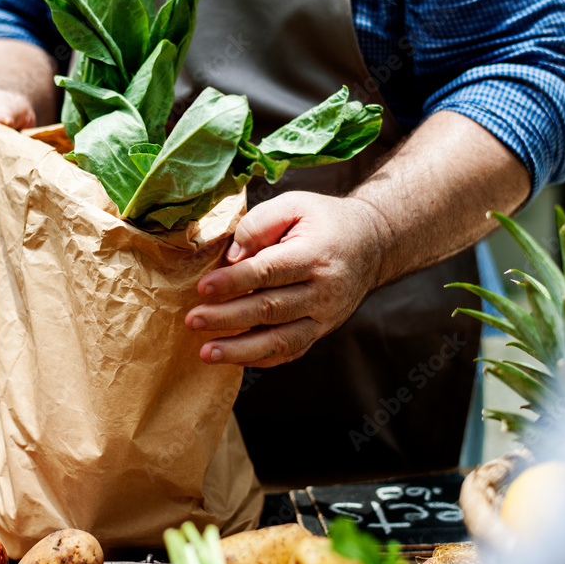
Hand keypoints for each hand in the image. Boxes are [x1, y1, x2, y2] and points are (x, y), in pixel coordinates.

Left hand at [184, 191, 391, 366]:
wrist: (371, 245)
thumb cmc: (324, 221)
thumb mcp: (295, 205)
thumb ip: (260, 224)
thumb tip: (232, 257)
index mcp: (315, 255)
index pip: (269, 272)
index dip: (235, 281)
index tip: (203, 287)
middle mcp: (324, 291)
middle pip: (270, 309)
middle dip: (228, 318)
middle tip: (193, 320)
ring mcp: (325, 317)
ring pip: (280, 340)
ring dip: (240, 350)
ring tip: (206, 352)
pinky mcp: (320, 332)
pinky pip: (289, 352)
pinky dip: (259, 358)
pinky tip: (231, 359)